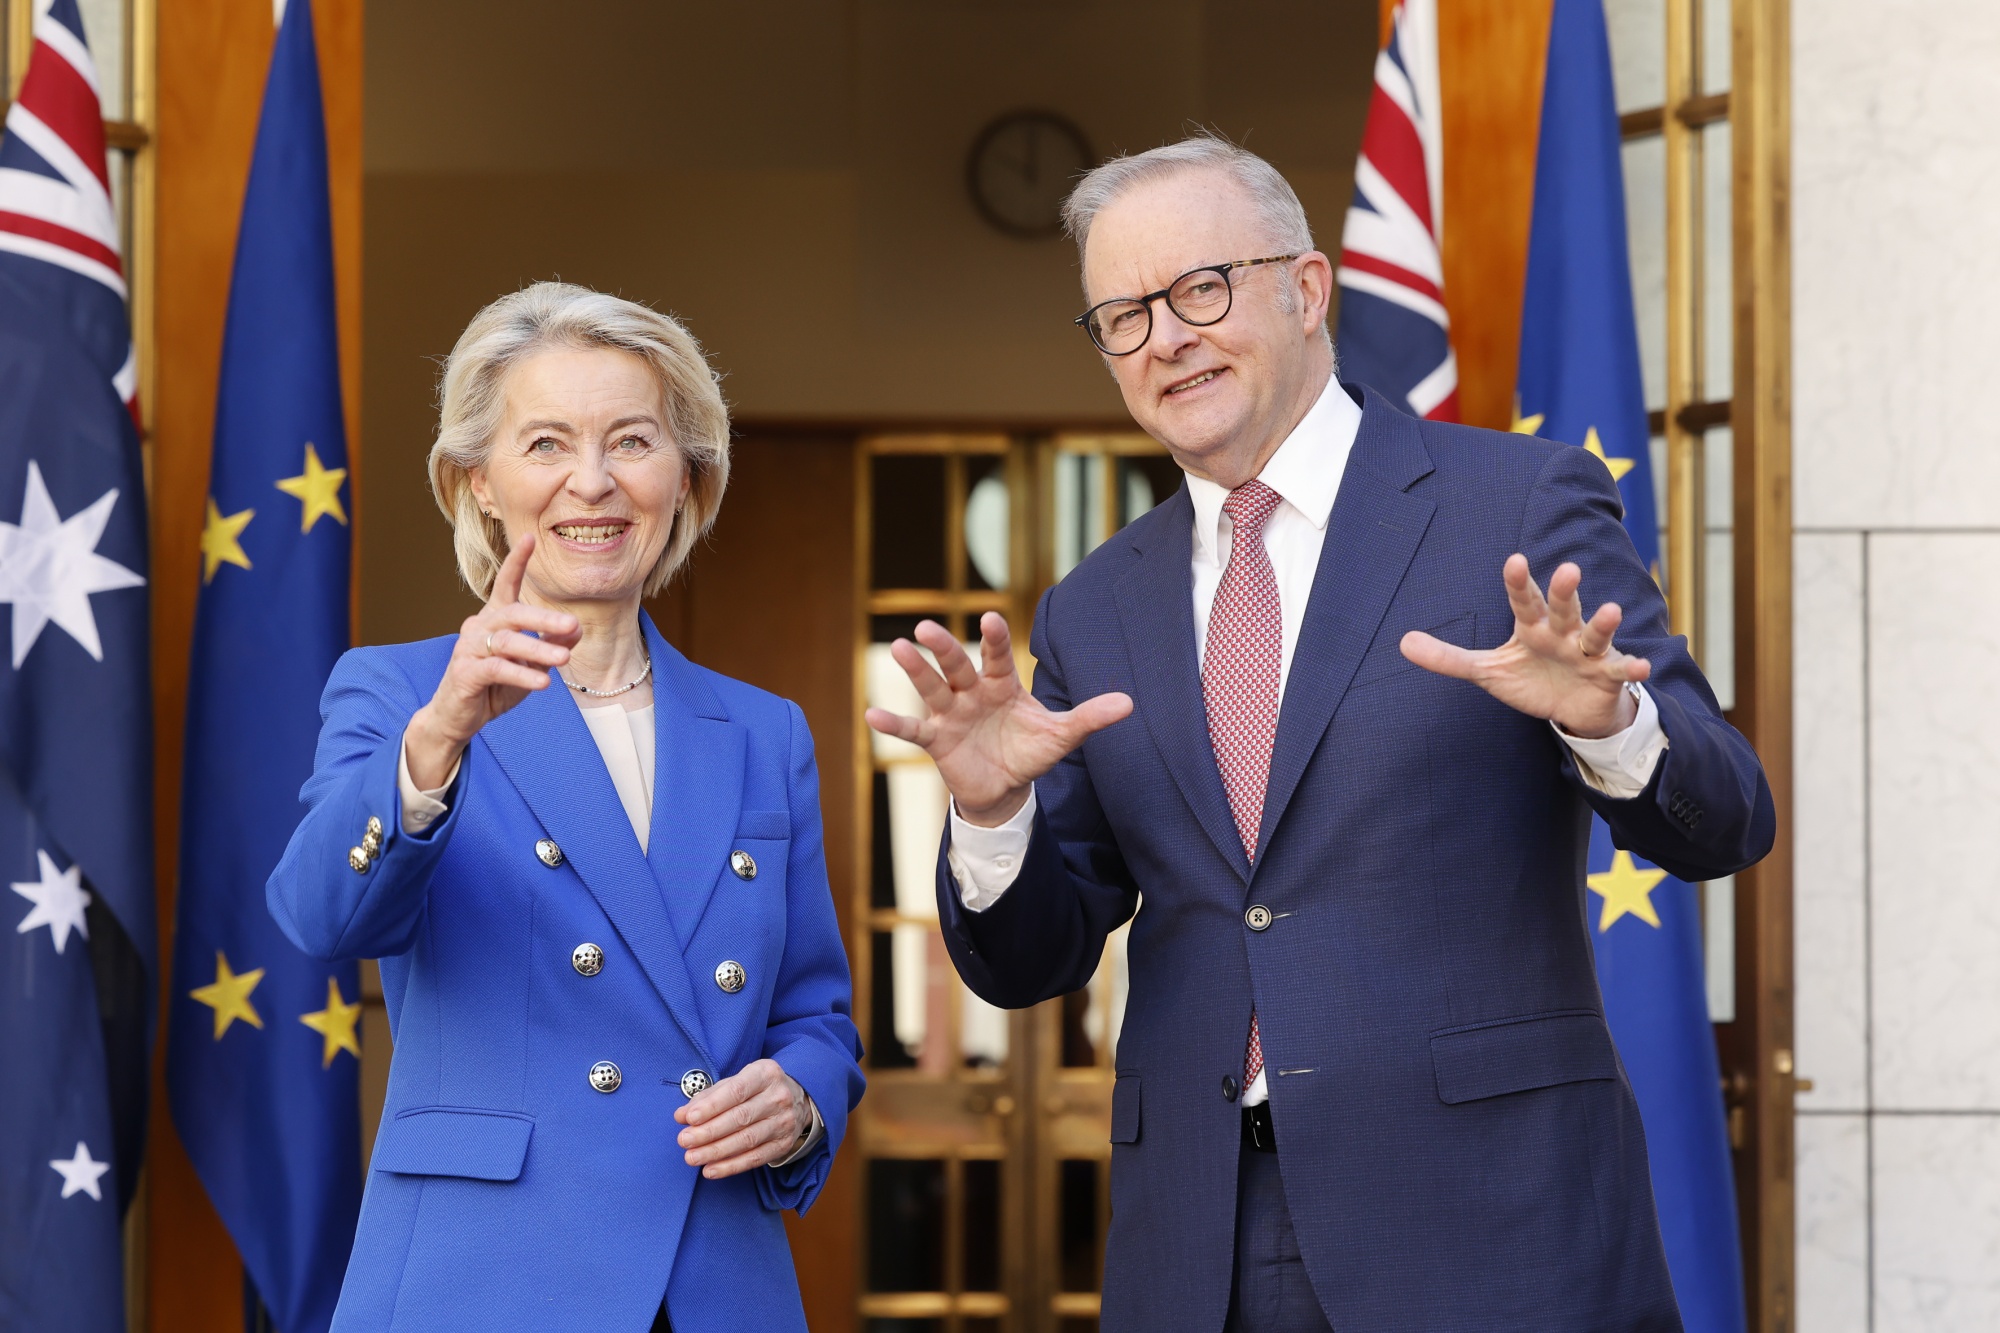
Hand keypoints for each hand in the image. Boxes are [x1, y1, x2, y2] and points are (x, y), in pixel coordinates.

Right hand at [403, 534, 581, 787]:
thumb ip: (551, 645)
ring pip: (506, 642)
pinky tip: (543, 683)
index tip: (529, 538)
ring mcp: (467, 648)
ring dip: (538, 649)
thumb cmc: (496, 687)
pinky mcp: (463, 672)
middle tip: (572, 624)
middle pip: (513, 613)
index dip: (516, 562)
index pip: (505, 585)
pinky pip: (496, 669)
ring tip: (564, 660)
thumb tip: (576, 628)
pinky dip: (522, 675)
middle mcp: (478, 626)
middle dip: (543, 618)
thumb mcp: (531, 665)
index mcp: (494, 619)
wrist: (459, 718)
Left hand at [674, 1058, 811, 1178]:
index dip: (712, 1106)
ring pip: (747, 1140)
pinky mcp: (783, 1144)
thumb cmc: (757, 1089)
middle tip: (684, 1140)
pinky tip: (710, 1170)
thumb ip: (707, 1097)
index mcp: (765, 1074)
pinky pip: (755, 1158)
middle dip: (709, 1132)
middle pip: (741, 1117)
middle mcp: (778, 1097)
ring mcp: (784, 1122)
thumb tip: (681, 1115)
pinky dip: (730, 1166)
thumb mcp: (735, 1082)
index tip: (689, 1118)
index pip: (737, 1090)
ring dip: (716, 1151)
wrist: (798, 1100)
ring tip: (691, 1157)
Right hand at [863, 613, 1131, 825]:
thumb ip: (1090, 717)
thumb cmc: (1029, 752)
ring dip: (916, 670)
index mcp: (1002, 685)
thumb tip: (1129, 703)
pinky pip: (913, 730)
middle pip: (956, 665)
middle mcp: (972, 692)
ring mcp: (951, 715)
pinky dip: (894, 724)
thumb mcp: (1061, 737)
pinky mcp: (936, 741)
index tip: (989, 617)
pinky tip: (872, 715)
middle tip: (926, 627)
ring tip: (900, 647)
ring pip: (932, 688)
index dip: (992, 639)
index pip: (996, 656)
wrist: (1005, 788)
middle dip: (944, 647)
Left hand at [1400, 554, 1650, 738]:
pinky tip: (1640, 667)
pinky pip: (1620, 670)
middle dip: (1564, 590)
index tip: (1512, 560)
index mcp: (1532, 626)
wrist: (1573, 709)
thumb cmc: (1531, 680)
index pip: (1523, 600)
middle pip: (1562, 606)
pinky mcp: (1608, 675)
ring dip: (1603, 622)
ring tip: (1609, 611)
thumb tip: (1402, 642)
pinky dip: (1632, 668)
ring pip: (1595, 633)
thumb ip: (1448, 658)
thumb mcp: (1487, 671)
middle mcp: (1562, 632)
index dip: (1518, 582)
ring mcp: (1588, 652)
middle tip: (1567, 570)